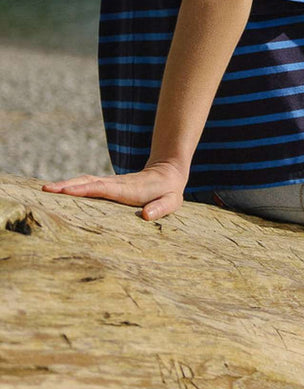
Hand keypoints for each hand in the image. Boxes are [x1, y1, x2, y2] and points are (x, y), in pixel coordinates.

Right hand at [43, 160, 187, 221]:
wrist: (167, 172)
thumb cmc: (169, 191)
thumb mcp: (172, 201)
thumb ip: (161, 208)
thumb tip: (146, 216)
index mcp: (129, 189)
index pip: (104, 188)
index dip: (86, 189)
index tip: (67, 191)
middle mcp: (116, 184)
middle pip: (88, 183)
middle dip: (67, 186)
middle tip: (46, 190)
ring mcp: (110, 184)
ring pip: (85, 182)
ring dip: (66, 185)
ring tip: (45, 190)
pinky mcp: (107, 186)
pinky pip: (87, 185)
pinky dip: (71, 186)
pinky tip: (58, 191)